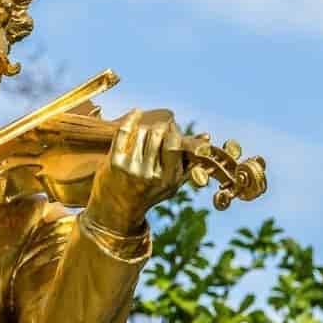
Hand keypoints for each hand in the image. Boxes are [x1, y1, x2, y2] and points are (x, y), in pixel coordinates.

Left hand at [86, 108, 184, 233]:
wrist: (116, 210)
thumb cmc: (149, 192)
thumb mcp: (172, 182)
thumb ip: (189, 160)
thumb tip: (207, 136)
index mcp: (168, 179)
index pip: (174, 144)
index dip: (174, 132)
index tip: (171, 130)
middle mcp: (151, 174)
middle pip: (158, 134)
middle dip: (160, 127)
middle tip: (158, 127)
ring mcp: (132, 169)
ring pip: (142, 132)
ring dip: (145, 127)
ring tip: (145, 132)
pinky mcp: (115, 163)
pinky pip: (124, 132)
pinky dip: (131, 119)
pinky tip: (136, 112)